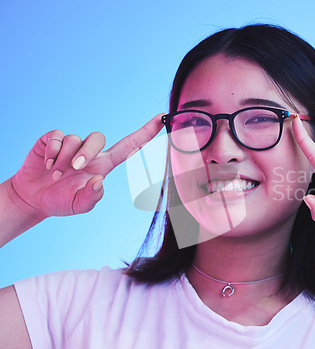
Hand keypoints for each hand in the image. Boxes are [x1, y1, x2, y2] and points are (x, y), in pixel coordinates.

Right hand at [9, 113, 164, 217]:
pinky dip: (51, 152)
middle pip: (98, 137)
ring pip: (75, 138)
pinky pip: (56, 136)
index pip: (129, 145)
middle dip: (86, 152)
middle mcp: (89, 152)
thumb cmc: (61, 201)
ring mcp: (71, 144)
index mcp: (103, 164)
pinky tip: (47, 165)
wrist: (33, 199)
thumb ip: (92, 197)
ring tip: (55, 175)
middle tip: (75, 168)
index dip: (146, 132)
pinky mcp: (51, 141)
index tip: (162, 117)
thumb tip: (99, 180)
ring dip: (64, 158)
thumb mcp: (79, 205)